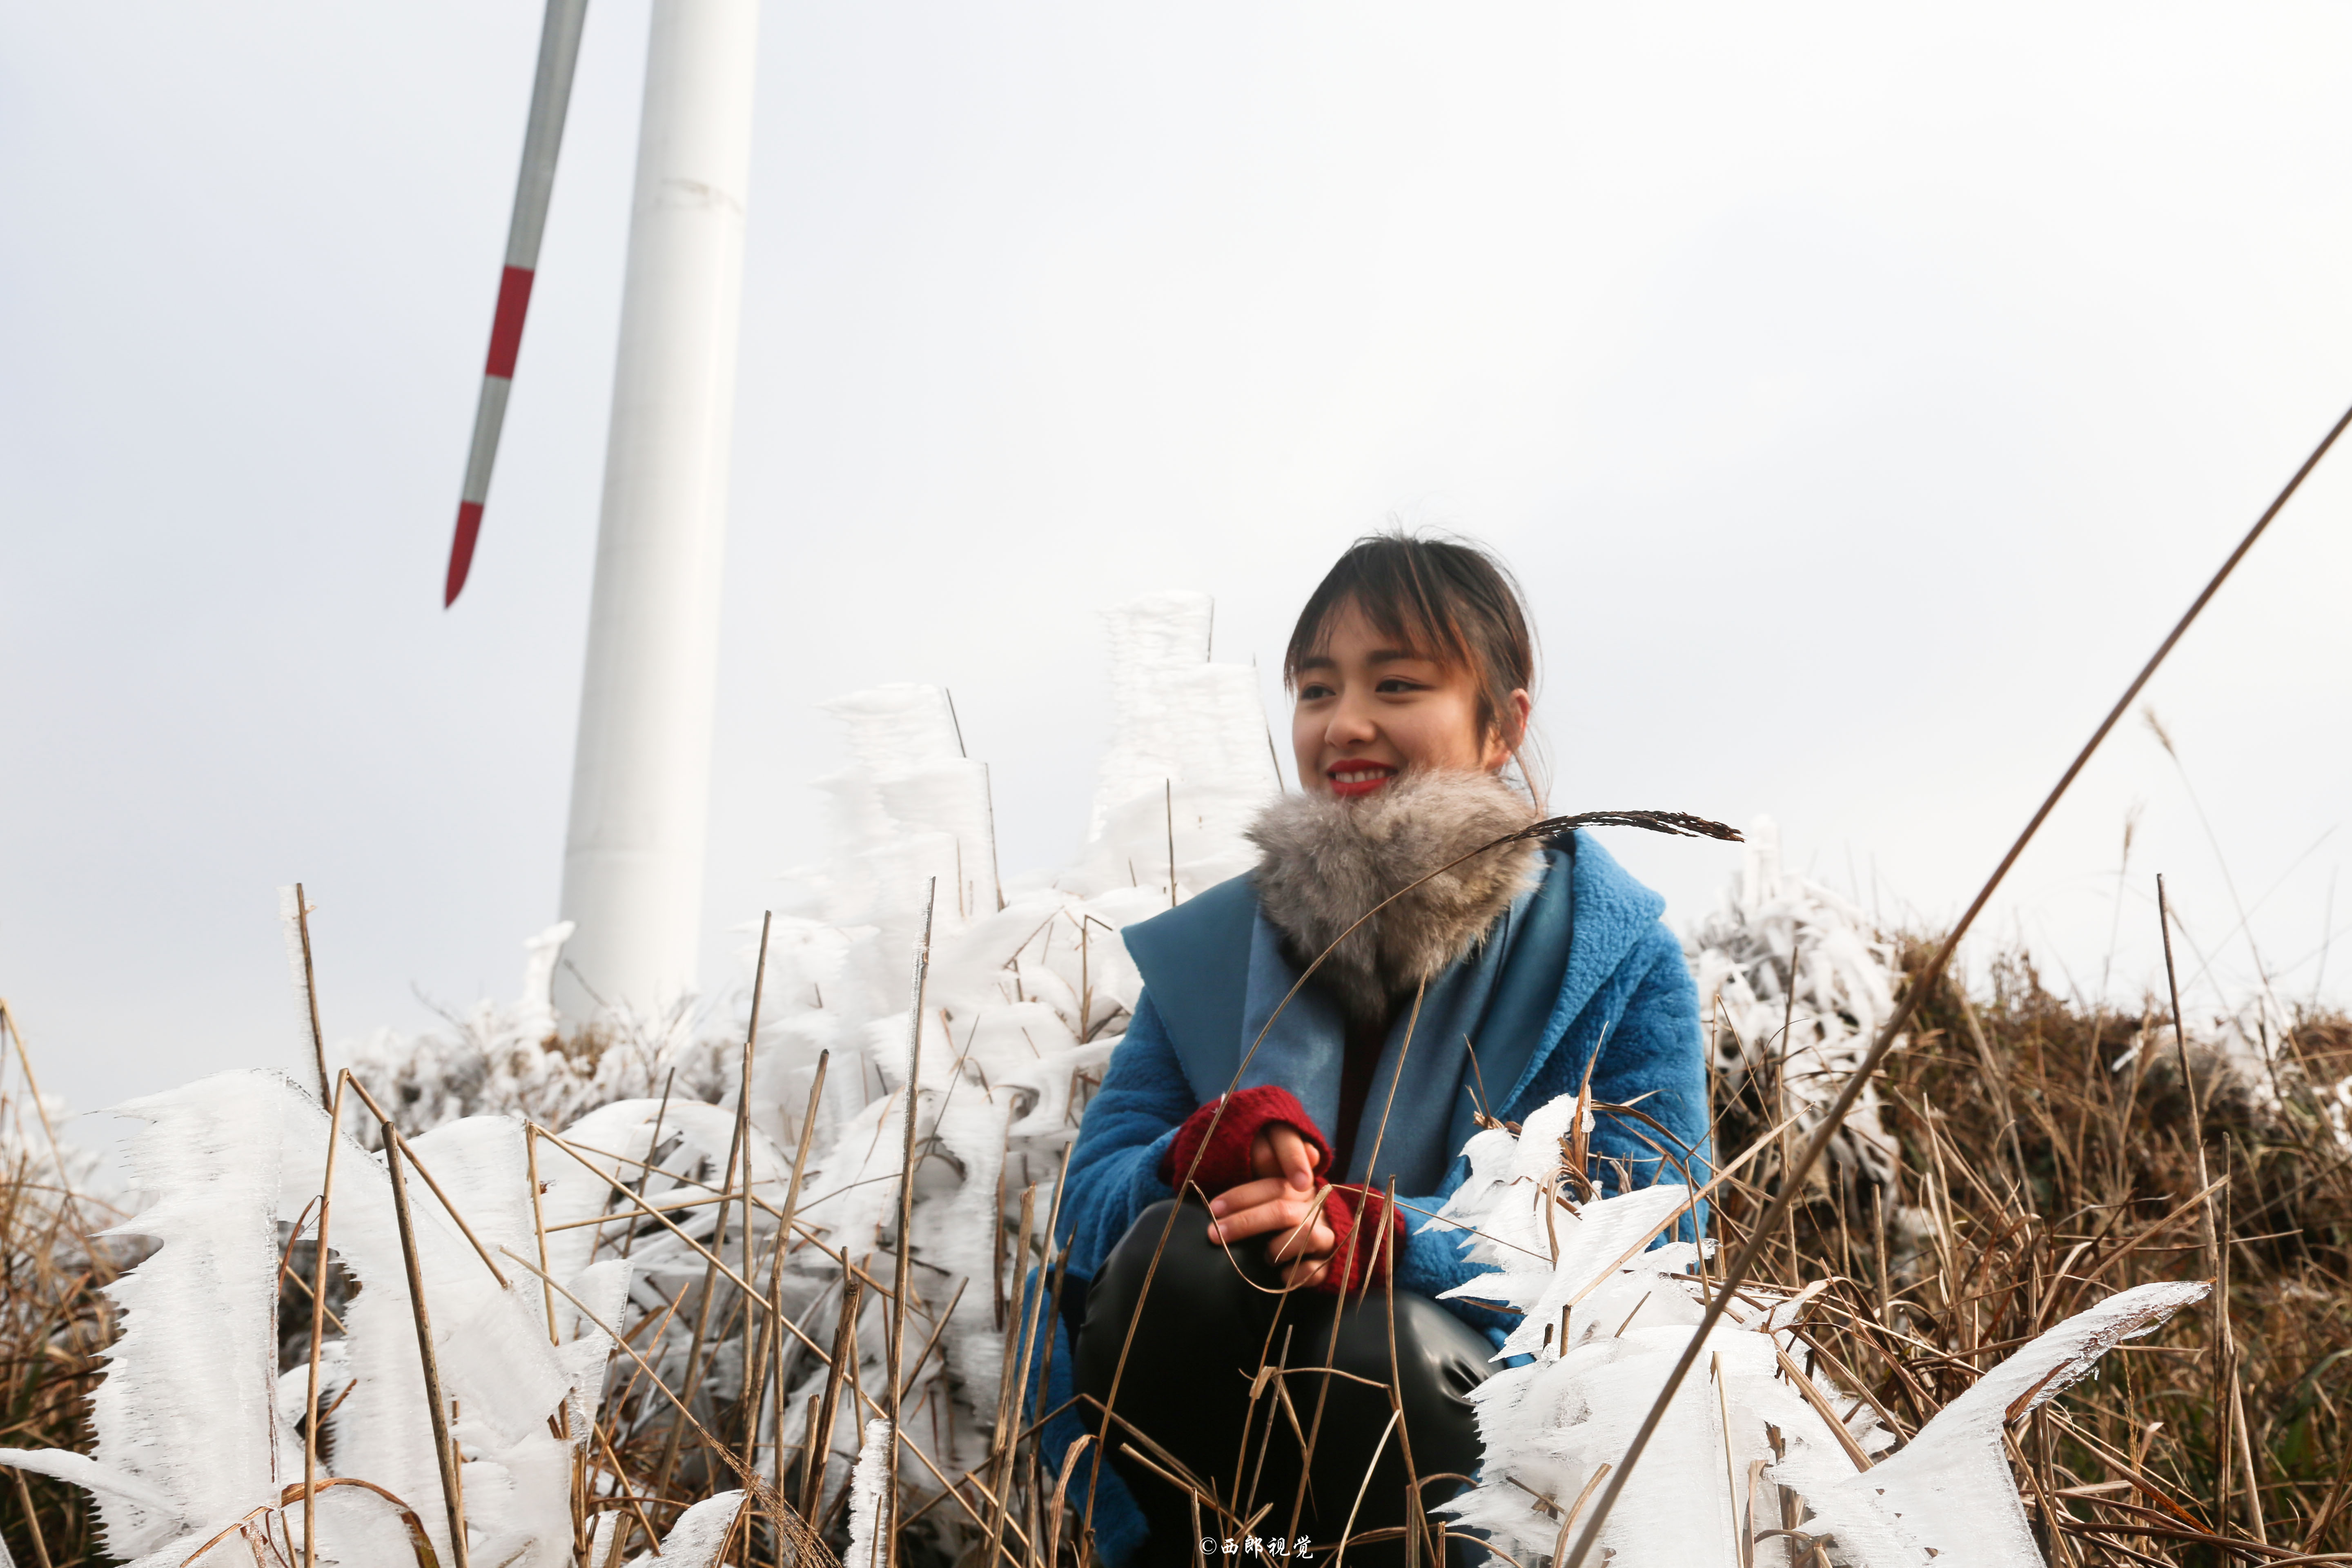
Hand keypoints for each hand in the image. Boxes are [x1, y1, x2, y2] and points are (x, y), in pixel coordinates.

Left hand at [1206, 1124, 1333, 1287]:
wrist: (1325, 1244)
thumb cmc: (1290, 1217)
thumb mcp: (1279, 1193)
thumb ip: (1268, 1170)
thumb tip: (1260, 1149)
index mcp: (1302, 1189)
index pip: (1273, 1187)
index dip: (1241, 1196)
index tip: (1213, 1209)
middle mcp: (1317, 1209)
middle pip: (1282, 1211)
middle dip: (1245, 1222)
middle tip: (1214, 1234)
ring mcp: (1328, 1236)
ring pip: (1307, 1235)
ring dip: (1278, 1247)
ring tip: (1264, 1257)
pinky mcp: (1333, 1263)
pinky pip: (1317, 1269)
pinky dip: (1297, 1274)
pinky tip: (1281, 1277)